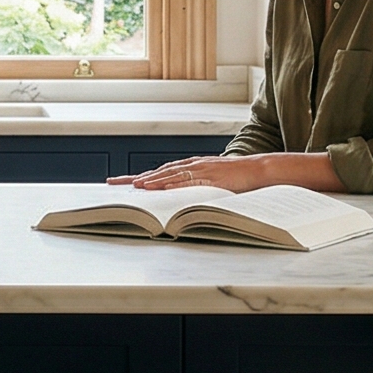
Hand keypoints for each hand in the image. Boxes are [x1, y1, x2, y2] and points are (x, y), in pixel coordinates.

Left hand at [107, 154, 273, 191]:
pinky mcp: (208, 174)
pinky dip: (168, 182)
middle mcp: (191, 166)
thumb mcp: (214, 187)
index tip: (122, 184)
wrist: (261, 171)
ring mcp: (199, 168)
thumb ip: (198, 192)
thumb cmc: (239, 180)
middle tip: (112, 182)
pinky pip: (184, 180)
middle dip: (134, 178)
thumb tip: (183, 207)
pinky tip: (155, 186)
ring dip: (149, 180)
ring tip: (131, 186)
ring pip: (168, 174)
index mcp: (191, 169)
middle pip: (157, 172)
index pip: (160, 173)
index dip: (140, 178)